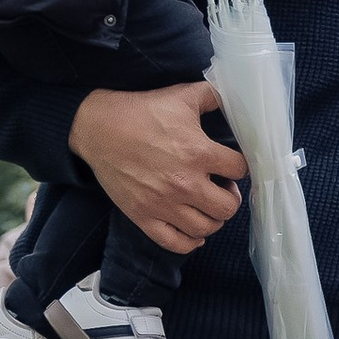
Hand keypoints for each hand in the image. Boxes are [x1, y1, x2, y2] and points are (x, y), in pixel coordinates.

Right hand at [68, 80, 241, 255]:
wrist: (98, 128)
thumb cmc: (142, 111)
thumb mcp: (182, 95)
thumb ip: (214, 95)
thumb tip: (236, 96)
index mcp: (198, 152)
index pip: (239, 169)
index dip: (240, 166)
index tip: (232, 164)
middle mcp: (185, 183)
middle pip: (228, 207)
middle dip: (231, 197)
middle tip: (222, 187)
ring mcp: (164, 204)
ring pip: (206, 228)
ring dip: (213, 218)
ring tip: (207, 205)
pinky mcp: (144, 216)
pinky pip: (176, 243)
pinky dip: (190, 241)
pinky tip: (194, 230)